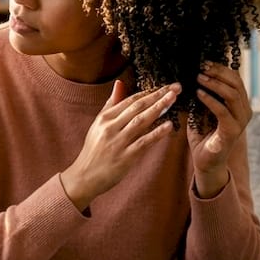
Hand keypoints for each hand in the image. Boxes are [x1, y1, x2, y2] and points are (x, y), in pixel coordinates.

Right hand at [60, 79, 180, 210]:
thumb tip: (120, 83)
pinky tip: (168, 126)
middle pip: (138, 107)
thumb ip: (110, 104)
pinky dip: (156, 133)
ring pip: (141, 121)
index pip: (130, 100)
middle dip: (158, 95)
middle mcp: (110, 127)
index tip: (164, 86)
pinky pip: (143, 142)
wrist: (84, 176)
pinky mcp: (125, 157)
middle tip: (175, 87)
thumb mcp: (98, 124)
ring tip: (173, 99)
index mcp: (105, 118)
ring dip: (159, 108)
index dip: (149, 92)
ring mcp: (118, 142)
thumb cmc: (94, 150)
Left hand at [189, 61, 251, 197]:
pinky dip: (210, 100)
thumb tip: (195, 74)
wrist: (205, 161)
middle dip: (219, 72)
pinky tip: (199, 94)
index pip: (236, 80)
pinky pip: (223, 111)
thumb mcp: (202, 110)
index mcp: (240, 104)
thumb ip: (203, 94)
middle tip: (201, 67)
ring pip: (232, 95)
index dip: (221, 69)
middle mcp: (244, 112)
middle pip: (236, 84)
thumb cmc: (203, 135)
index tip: (204, 62)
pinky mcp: (232, 132)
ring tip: (199, 78)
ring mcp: (241, 122)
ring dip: (214, 84)